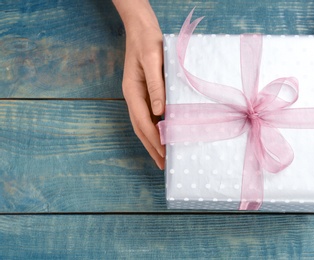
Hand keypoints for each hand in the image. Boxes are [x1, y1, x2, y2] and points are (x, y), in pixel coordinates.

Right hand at [113, 0, 165, 168]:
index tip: (165, 155)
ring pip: (144, 124)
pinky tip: (164, 135)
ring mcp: (138, 96)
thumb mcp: (153, 60)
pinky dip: (156, 129)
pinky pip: (149, 115)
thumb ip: (156, 86)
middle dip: (152, 148)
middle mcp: (134, 97)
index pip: (144, 123)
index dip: (154, 140)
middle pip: (141, 129)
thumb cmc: (148, 42)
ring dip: (153, 141)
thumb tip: (160, 112)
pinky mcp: (145, 92)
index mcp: (133, 92)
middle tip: (163, 165)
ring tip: (163, 157)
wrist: (141, 29)